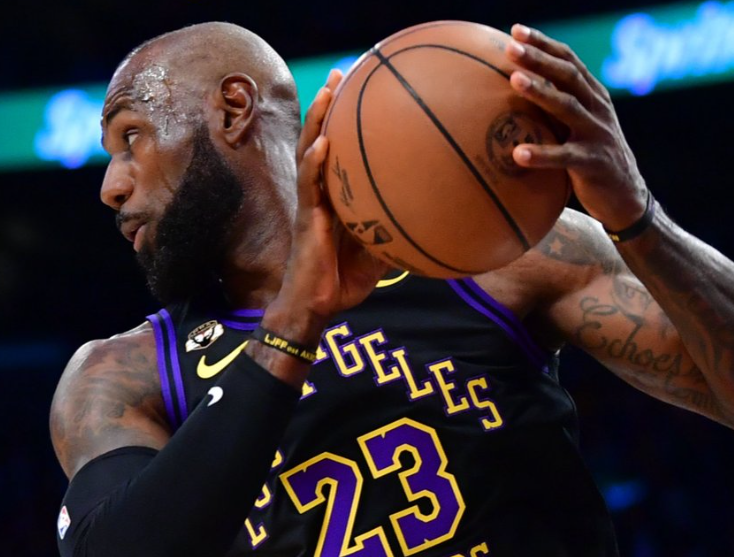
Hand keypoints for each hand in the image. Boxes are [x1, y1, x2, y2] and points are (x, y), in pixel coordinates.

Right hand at [273, 70, 389, 322]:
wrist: (317, 306)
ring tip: (329, 91)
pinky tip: (323, 143)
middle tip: (344, 73)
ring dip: (317, 120)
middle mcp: (320, 194)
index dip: (346, 123)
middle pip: (321, 139)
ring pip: (309, 152)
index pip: (339, 153)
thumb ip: (394, 234)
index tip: (362, 93)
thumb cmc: (342, 282)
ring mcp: (310, 203)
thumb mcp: (378, 255)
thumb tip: (428, 226)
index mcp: (335, 198)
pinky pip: (308, 184)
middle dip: (329, 106)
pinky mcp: (305, 218)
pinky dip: (314, 162)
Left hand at [505, 24, 648, 230]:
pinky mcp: (594, 163)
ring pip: (568, 107)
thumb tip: (516, 98)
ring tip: (514, 82)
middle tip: (510, 48)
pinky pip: (565, 157)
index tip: (516, 32)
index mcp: (594, 97)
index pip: (569, 61)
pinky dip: (542, 155)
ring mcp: (597, 135)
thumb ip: (557, 112)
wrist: (626, 197)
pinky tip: (518, 154)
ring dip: (540, 92)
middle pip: (568, 76)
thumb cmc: (591, 161)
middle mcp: (598, 110)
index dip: (544, 44)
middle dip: (539, 59)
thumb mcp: (578, 129)